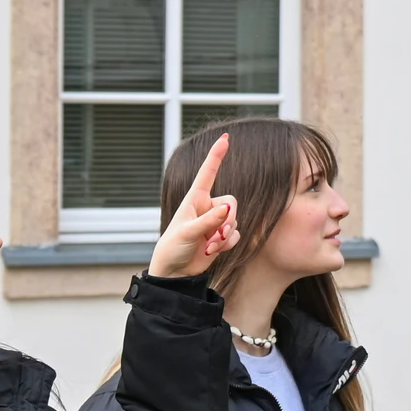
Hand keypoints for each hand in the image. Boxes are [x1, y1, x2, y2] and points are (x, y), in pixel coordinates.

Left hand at [148, 134, 238, 278]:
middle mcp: (207, 208)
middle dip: (228, 219)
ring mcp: (215, 222)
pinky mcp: (221, 237)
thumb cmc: (173, 247)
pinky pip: (236, 235)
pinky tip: (213, 251)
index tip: (225, 138)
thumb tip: (227, 209)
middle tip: (217, 235)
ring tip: (209, 247)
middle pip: (232, 202)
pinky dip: (227, 244)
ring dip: (225, 236)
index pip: (208, 173)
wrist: (175, 271)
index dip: (216, 155)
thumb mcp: (187, 232)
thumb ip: (208, 221)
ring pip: (235, 220)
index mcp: (195, 200)